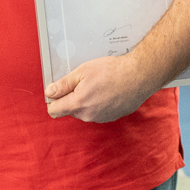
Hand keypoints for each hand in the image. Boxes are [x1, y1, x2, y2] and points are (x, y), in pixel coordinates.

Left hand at [44, 53, 162, 122]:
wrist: (139, 76)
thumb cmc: (112, 71)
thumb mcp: (82, 72)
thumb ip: (63, 84)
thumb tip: (49, 92)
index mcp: (78, 104)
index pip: (54, 111)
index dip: (53, 99)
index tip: (59, 89)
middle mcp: (88, 116)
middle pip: (69, 110)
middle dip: (71, 97)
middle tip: (82, 81)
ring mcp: (100, 118)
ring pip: (83, 111)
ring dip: (85, 100)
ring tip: (97, 84)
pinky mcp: (111, 117)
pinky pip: (96, 111)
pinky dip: (97, 102)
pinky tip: (106, 90)